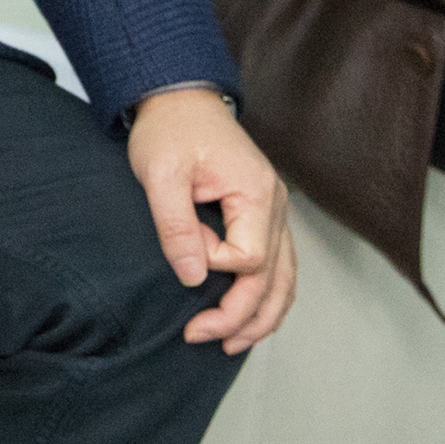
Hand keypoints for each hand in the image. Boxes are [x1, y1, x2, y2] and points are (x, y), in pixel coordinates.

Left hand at [126, 88, 294, 354]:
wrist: (179, 98)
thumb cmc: (169, 129)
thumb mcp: (160, 172)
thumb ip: (176, 225)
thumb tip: (193, 278)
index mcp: (256, 193)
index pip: (246, 257)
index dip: (212, 263)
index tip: (183, 246)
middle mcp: (276, 206)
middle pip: (272, 279)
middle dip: (238, 316)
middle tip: (198, 336)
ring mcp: (275, 212)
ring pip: (284, 280)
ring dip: (261, 316)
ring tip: (230, 345)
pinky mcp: (263, 215)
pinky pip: (279, 266)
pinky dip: (267, 296)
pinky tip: (249, 317)